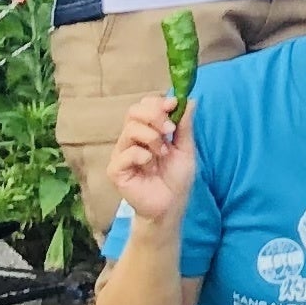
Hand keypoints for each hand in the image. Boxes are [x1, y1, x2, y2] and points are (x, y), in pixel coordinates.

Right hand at [111, 92, 194, 231]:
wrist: (170, 205)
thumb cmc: (176, 177)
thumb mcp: (186, 148)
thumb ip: (185, 125)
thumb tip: (189, 99)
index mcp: (147, 131)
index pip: (144, 105)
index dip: (158, 102)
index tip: (174, 104)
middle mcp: (132, 139)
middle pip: (134, 111)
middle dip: (155, 115)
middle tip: (170, 129)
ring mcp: (122, 154)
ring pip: (131, 129)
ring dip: (153, 137)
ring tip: (163, 152)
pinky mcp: (116, 169)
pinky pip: (127, 152)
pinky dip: (143, 155)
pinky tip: (150, 167)